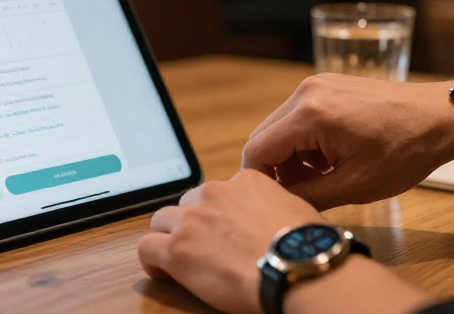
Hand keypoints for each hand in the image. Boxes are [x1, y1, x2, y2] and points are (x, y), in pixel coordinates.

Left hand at [137, 169, 324, 313]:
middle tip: (205, 248)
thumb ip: (275, 205)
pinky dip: (152, 260)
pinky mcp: (176, 249)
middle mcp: (214, 193)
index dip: (218, 213)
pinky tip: (164, 272)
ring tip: (182, 260)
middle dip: (192, 224)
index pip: (218, 192)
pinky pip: (146, 247)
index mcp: (245, 181)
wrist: (297, 267)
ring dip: (169, 238)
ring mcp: (192, 220)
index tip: (224, 231)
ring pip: (161, 220)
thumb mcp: (297, 209)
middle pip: (187, 204)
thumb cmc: (307, 246)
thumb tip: (277, 218)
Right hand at [241, 74, 453, 210]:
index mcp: (310, 114)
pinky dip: (304, 141)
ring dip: (290, 156)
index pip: (257, 152)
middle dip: (276, 170)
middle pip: (264, 137)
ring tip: (322, 177)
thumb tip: (276, 205)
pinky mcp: (327, 85)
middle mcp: (306, 92)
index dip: (260, 183)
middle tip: (303, 193)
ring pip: (280, 128)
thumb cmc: (405, 151)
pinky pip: (298, 116)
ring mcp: (316, 84)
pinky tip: (330, 158)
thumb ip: (307, 196)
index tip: (275, 203)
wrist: (440, 116)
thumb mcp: (354, 185)